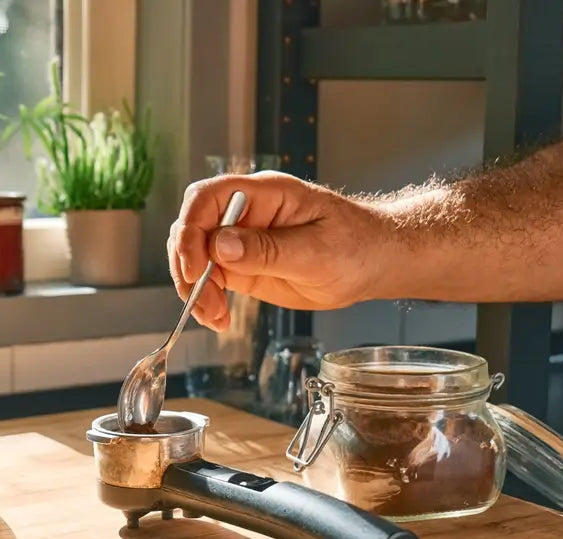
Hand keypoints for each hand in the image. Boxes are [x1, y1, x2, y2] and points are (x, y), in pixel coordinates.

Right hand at [167, 171, 385, 330]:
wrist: (374, 263)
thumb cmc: (356, 246)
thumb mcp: (316, 251)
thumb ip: (267, 249)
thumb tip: (221, 245)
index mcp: (264, 194)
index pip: (207, 198)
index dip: (191, 229)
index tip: (196, 266)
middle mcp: (246, 214)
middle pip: (192, 227)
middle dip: (188, 265)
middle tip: (204, 299)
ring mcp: (241, 240)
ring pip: (195, 256)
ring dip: (195, 288)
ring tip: (214, 315)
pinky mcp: (243, 266)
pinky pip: (210, 279)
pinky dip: (206, 300)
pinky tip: (218, 318)